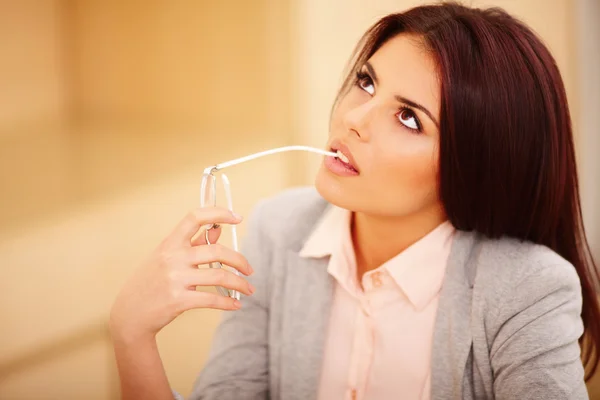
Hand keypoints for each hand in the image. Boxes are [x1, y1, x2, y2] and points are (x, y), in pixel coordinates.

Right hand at [109, 207, 253, 342]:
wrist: (129, 315)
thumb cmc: (151, 282)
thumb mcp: (166, 257)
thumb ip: (193, 242)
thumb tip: (218, 228)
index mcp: (170, 243)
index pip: (195, 217)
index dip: (218, 213)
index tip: (237, 217)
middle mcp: (172, 258)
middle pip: (217, 251)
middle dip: (240, 260)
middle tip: (249, 270)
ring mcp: (175, 279)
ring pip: (219, 276)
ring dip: (240, 284)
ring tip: (249, 289)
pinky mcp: (178, 301)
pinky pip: (212, 299)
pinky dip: (228, 303)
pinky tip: (236, 305)